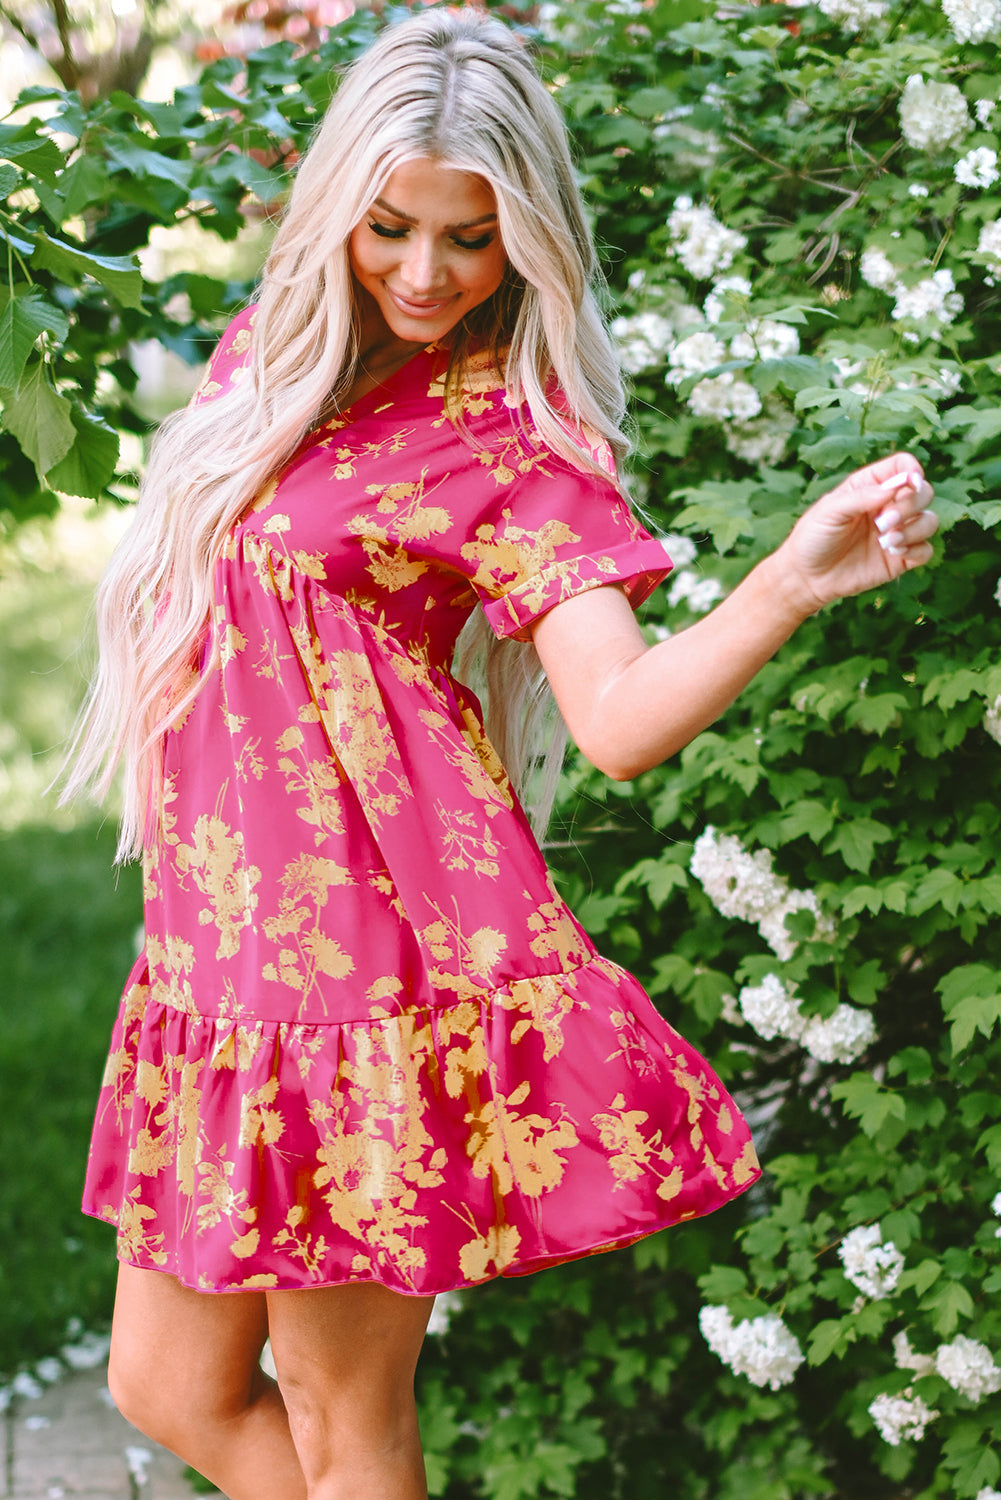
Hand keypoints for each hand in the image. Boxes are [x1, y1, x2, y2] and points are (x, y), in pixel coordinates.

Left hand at [776, 453, 938, 614]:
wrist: (807, 578)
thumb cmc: (813, 538)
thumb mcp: (830, 512)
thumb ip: (862, 496)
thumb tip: (897, 485)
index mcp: (870, 486)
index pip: (903, 466)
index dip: (913, 470)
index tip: (910, 483)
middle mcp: (888, 506)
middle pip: (924, 492)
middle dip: (911, 505)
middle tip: (883, 522)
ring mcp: (896, 532)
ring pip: (930, 521)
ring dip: (913, 530)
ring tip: (885, 542)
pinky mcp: (900, 558)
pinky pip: (926, 550)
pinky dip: (916, 550)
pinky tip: (893, 552)